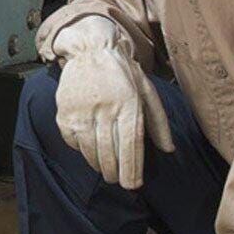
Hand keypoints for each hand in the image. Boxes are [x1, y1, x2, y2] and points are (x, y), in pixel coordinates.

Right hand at [51, 16, 174, 189]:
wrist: (91, 50)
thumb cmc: (123, 73)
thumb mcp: (147, 91)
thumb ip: (159, 122)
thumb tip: (168, 149)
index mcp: (128, 104)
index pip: (130, 146)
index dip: (131, 170)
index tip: (133, 184)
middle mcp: (104, 109)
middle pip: (110, 154)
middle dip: (115, 173)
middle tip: (118, 180)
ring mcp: (81, 112)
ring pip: (91, 152)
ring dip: (99, 166)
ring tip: (106, 169)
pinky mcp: (64, 114)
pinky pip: (74, 143)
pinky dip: (82, 151)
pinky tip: (90, 148)